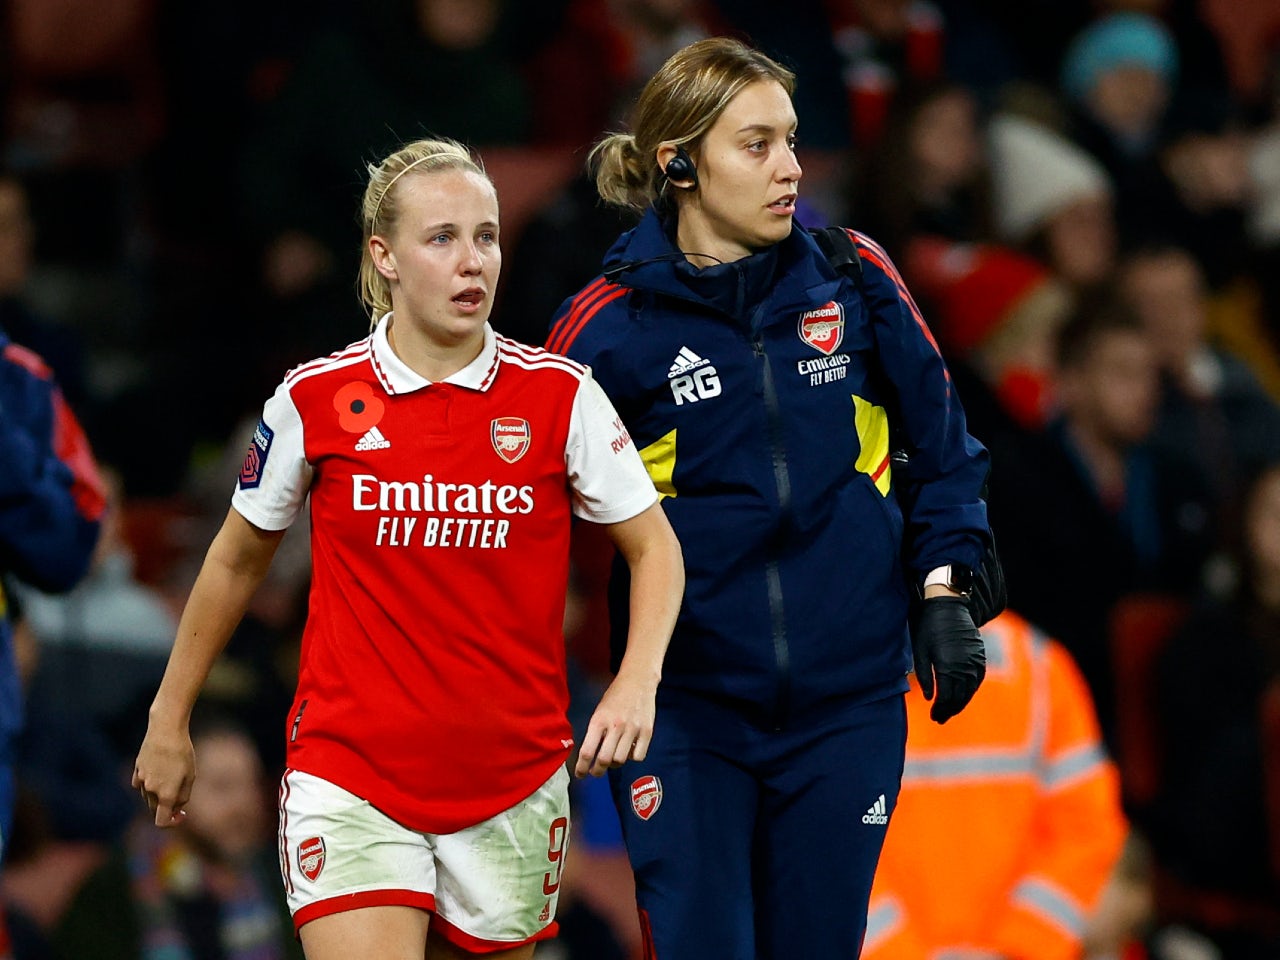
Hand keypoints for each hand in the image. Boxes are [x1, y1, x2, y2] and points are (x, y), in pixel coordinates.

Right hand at [132, 722, 194, 826]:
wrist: (166, 730)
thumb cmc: (183, 752)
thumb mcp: (190, 776)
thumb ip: (183, 796)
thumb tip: (175, 808)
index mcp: (166, 795)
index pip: (162, 821)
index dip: (172, 822)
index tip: (181, 814)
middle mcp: (150, 790)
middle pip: (154, 809)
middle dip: (166, 807)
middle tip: (179, 794)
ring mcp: (141, 780)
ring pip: (148, 796)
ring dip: (157, 793)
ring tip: (172, 774)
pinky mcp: (136, 769)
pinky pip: (140, 783)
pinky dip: (148, 782)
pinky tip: (157, 770)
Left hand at [573, 670, 656, 778]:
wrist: (638, 680)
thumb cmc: (615, 696)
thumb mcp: (599, 711)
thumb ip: (595, 732)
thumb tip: (590, 756)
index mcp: (599, 720)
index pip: (587, 751)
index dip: (582, 768)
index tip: (580, 774)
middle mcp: (615, 726)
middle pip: (604, 760)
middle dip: (597, 771)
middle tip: (595, 772)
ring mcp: (633, 729)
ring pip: (620, 760)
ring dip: (614, 764)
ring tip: (612, 759)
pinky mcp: (647, 731)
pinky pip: (638, 756)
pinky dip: (631, 757)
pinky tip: (629, 750)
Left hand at [912, 596, 984, 723]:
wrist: (949, 606)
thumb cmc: (929, 627)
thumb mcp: (920, 651)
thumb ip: (925, 677)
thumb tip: (929, 698)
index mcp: (948, 668)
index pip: (946, 698)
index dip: (940, 710)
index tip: (933, 717)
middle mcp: (965, 668)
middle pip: (959, 698)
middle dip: (949, 710)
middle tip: (940, 718)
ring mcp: (975, 662)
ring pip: (970, 691)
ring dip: (961, 703)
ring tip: (950, 710)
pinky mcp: (980, 657)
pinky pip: (977, 680)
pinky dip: (970, 691)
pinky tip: (962, 695)